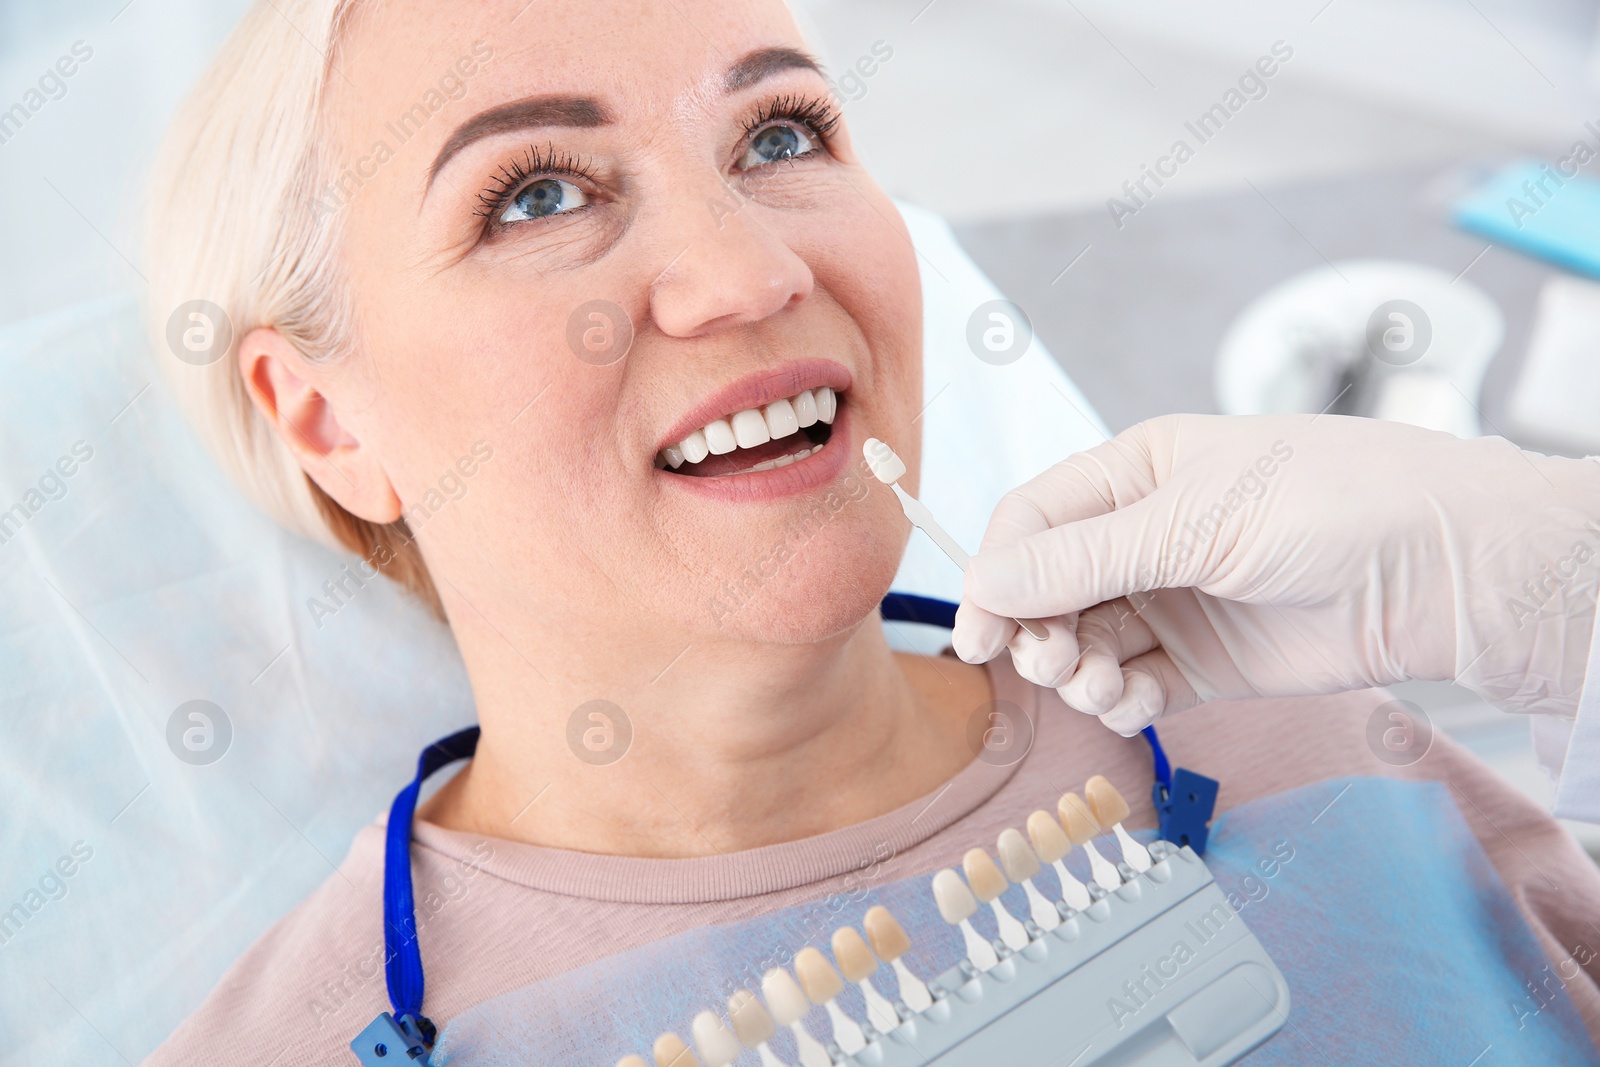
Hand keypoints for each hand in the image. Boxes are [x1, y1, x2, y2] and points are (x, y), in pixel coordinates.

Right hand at [952, 413, 1599, 733]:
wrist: (1439, 570)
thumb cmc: (1324, 504)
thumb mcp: (1190, 520)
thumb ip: (1082, 558)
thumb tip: (983, 581)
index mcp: (1135, 474)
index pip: (1033, 521)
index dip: (997, 574)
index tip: (978, 630)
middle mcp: (1145, 536)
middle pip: (1050, 590)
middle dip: (1037, 631)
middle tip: (1051, 662)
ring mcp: (1176, 600)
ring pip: (1086, 642)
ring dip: (1077, 671)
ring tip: (1102, 685)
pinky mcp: (1206, 662)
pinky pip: (1134, 684)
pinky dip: (1119, 700)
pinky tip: (1131, 702)